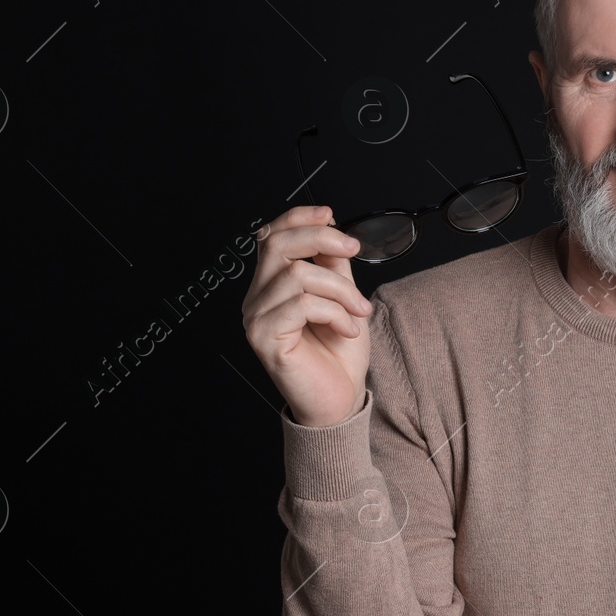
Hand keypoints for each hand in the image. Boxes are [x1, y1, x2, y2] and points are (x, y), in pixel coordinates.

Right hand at [241, 205, 371, 426]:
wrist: (339, 400)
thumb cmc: (338, 354)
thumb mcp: (342, 298)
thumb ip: (333, 265)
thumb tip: (333, 230)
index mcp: (271, 285)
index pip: (272, 236)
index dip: (299, 217)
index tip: (332, 215)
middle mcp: (256, 299)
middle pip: (278, 244)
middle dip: (322, 238)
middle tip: (353, 250)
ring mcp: (256, 319)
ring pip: (298, 275)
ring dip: (340, 290)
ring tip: (359, 312)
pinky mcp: (264, 338)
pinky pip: (302, 305)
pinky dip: (334, 313)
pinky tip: (346, 330)